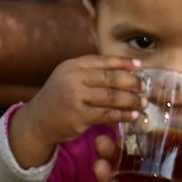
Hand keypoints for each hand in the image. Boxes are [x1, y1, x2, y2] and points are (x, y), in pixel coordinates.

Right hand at [9, 55, 143, 166]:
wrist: (38, 121)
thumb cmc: (61, 97)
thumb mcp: (70, 77)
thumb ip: (93, 71)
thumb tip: (129, 67)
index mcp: (72, 66)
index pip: (103, 60)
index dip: (123, 62)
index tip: (139, 65)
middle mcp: (73, 79)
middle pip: (111, 78)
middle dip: (132, 83)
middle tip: (144, 88)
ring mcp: (75, 98)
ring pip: (112, 97)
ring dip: (132, 101)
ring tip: (143, 103)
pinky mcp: (79, 116)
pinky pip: (108, 115)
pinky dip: (124, 115)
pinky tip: (133, 115)